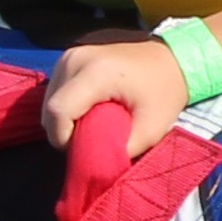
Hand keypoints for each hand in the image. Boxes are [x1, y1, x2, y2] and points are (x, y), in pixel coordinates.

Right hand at [41, 33, 184, 159]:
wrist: (172, 59)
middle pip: (49, 108)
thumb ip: (118, 150)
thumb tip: (92, 165)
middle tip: (91, 140)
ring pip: (48, 101)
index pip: (58, 112)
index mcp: (96, 72)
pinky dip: (66, 107)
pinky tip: (88, 111)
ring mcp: (70, 55)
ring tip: (92, 125)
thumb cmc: (165, 92)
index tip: (86, 148)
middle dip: (64, 133)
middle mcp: (76, 58)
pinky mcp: (69, 57)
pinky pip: (54, 91)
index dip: (64, 139)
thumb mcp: (151, 129)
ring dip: (64, 121)